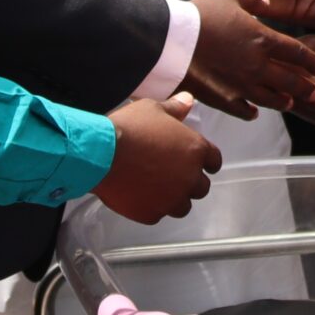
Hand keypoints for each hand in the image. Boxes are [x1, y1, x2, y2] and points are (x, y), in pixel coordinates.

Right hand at [92, 94, 222, 223]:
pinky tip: (137, 196)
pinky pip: (157, 214)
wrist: (100, 154)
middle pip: (200, 187)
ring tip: (155, 188)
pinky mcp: (151, 214)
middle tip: (171, 174)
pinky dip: (150, 207)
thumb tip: (188, 99)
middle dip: (189, 182)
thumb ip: (175, 108)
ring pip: (182, 206)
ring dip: (173, 198)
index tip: (199, 163)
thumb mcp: (153, 109)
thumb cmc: (129, 128)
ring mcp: (171, 199)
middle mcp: (189, 178)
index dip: (207, 162)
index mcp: (196, 150)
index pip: (214, 161)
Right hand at [185, 0, 314, 117]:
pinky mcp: (224, 99)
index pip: (298, 53)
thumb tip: (266, 3)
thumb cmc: (199, 16)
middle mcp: (257, 65)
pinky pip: (244, 110)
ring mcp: (242, 85)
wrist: (171, 41)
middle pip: (291, 80)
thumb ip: (253, 0)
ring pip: (272, 99)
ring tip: (291, 102)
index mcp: (262, 39)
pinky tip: (255, 112)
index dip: (313, 61)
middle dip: (306, 86)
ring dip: (284, 101)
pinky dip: (252, 112)